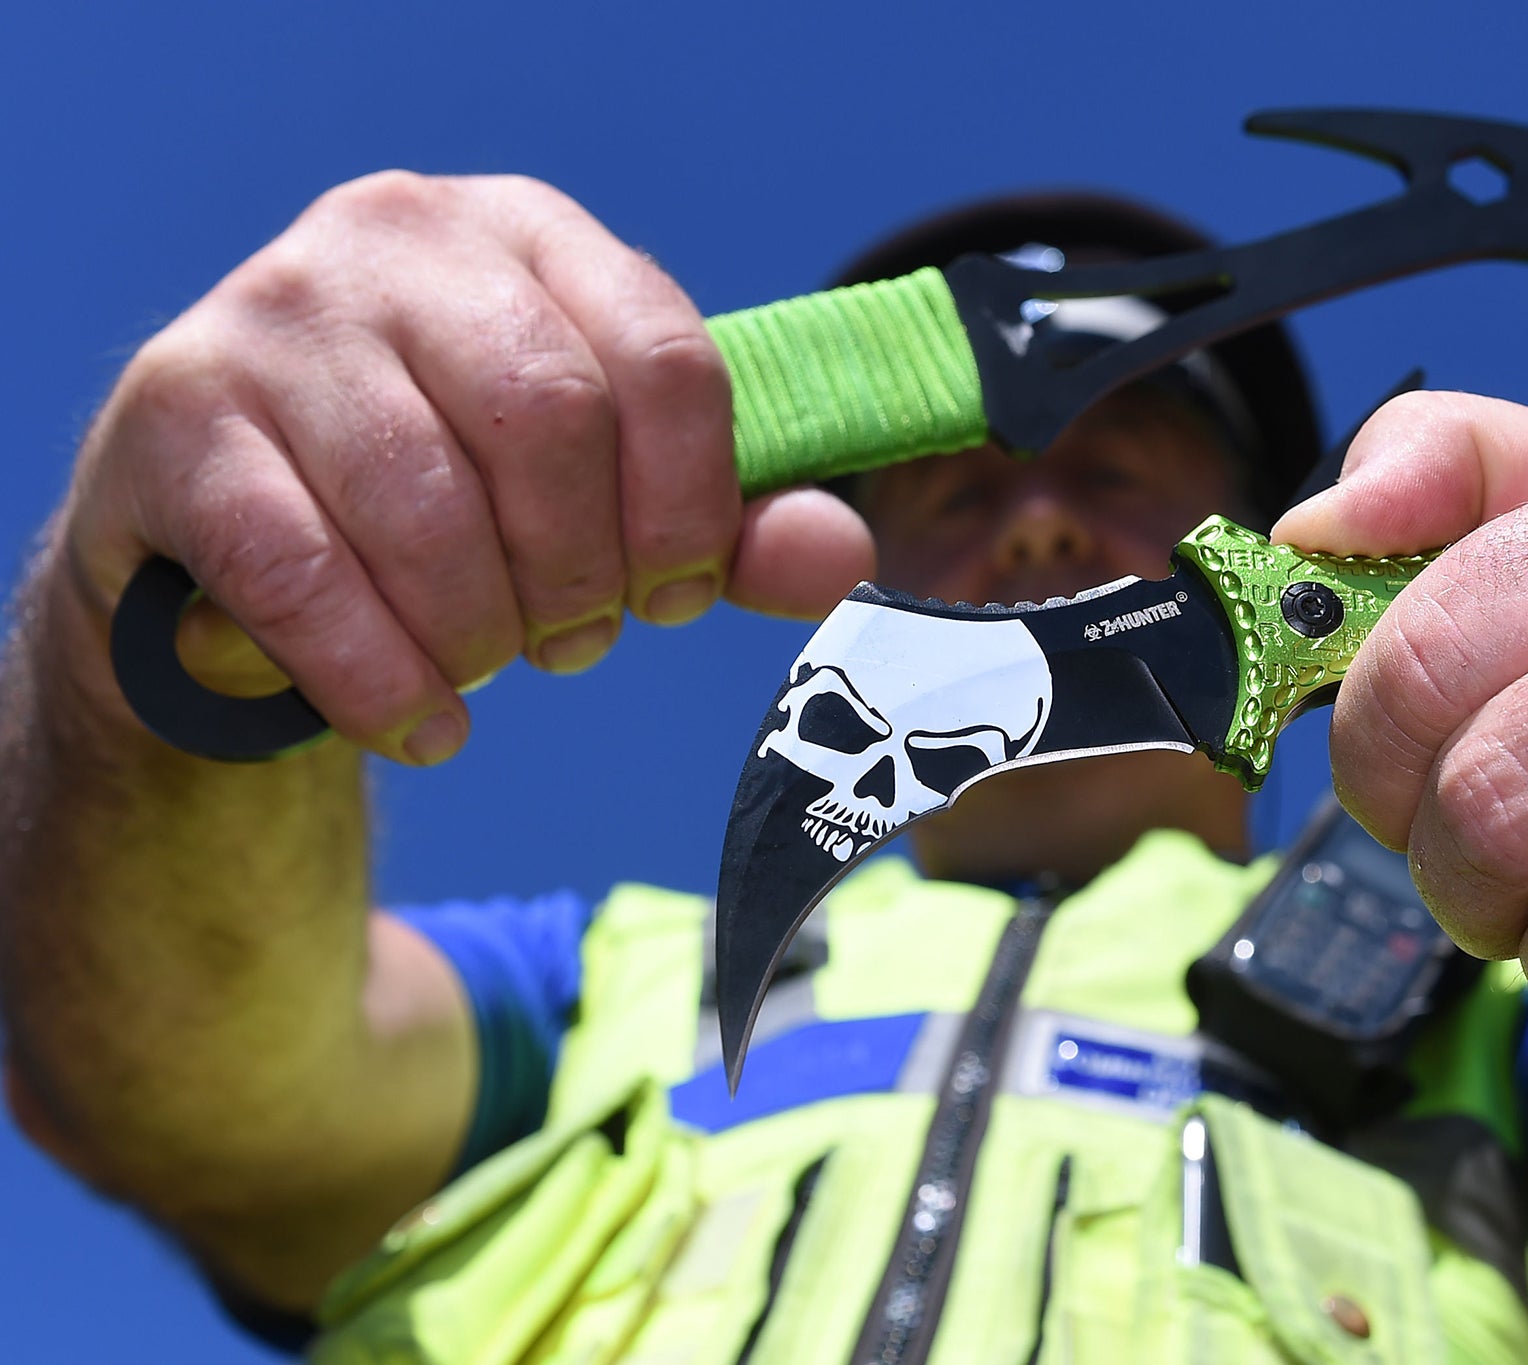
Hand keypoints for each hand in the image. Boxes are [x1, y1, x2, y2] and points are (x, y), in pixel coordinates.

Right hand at [60, 172, 874, 764]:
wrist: (228, 527)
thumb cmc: (453, 497)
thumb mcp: (600, 492)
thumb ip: (726, 528)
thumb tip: (841, 560)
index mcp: (530, 234)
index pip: (664, 359)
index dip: (689, 507)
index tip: (672, 592)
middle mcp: (399, 238)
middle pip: (549, 421)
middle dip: (582, 573)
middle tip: (573, 641)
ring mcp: (276, 316)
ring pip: (426, 507)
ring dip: (481, 633)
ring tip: (487, 666)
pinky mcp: (175, 419)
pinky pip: (307, 577)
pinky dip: (383, 679)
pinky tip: (420, 720)